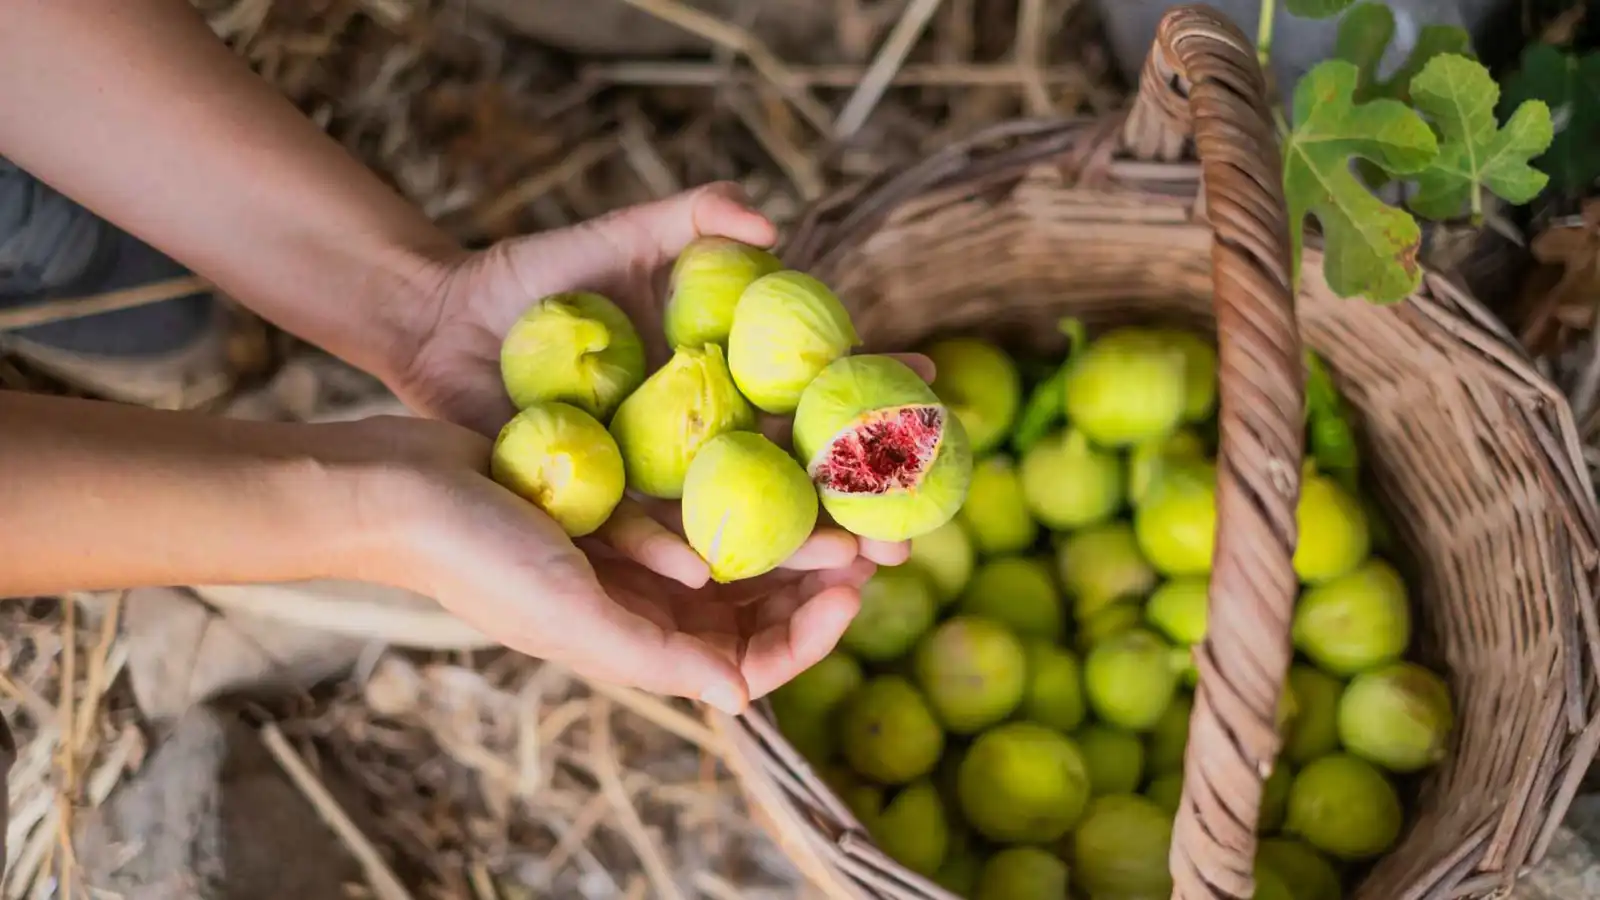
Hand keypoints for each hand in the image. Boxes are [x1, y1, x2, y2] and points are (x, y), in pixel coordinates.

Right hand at [380, 416, 878, 713]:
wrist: (400, 487)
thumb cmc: (477, 556)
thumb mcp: (571, 615)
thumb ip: (656, 659)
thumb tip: (743, 699)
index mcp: (641, 647)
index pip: (753, 661)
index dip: (813, 633)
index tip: (857, 584)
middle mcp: (648, 605)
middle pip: (761, 600)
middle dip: (824, 572)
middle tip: (878, 527)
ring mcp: (639, 549)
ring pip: (745, 541)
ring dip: (798, 518)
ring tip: (849, 480)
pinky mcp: (627, 492)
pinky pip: (707, 489)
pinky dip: (749, 474)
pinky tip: (785, 438)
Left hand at [399, 183, 919, 585]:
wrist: (439, 324)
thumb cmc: (531, 280)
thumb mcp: (615, 237)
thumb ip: (690, 219)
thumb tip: (772, 223)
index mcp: (718, 377)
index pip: (813, 391)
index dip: (875, 393)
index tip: (936, 394)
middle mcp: (697, 436)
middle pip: (793, 476)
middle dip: (856, 505)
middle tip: (909, 531)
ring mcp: (650, 477)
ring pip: (733, 520)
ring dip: (792, 549)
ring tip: (849, 567)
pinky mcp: (594, 506)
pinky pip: (636, 533)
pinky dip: (669, 549)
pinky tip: (708, 571)